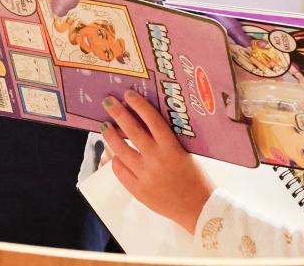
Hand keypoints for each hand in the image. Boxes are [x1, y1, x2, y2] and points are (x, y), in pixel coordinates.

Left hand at [101, 90, 215, 234]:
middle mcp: (156, 159)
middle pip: (132, 131)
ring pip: (121, 151)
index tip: (129, 94)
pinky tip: (114, 154)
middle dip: (118, 114)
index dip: (139, 105)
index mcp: (171, 147)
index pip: (152, 120)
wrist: (199, 208)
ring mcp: (145, 175)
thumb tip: (146, 124)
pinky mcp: (138, 190)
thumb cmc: (196, 179)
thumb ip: (167, 141)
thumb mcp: (185, 153)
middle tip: (107, 102)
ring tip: (105, 126)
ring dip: (110, 136)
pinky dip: (115, 160)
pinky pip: (120, 171)